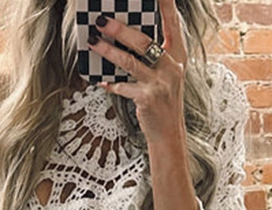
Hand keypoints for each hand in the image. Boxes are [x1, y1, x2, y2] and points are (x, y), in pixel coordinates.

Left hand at [88, 0, 187, 146]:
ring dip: (108, 51)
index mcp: (178, 55)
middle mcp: (171, 67)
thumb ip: (155, 54)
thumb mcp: (168, 74)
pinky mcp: (147, 99)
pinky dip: (110, 83)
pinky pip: (122, 86)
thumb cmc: (165, 101)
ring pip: (129, 61)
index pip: (172, 23)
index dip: (166, 5)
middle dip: (121, 29)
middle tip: (102, 20)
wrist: (169, 134)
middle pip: (144, 41)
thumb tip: (130, 34)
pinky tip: (100, 80)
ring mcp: (159, 83)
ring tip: (93, 41)